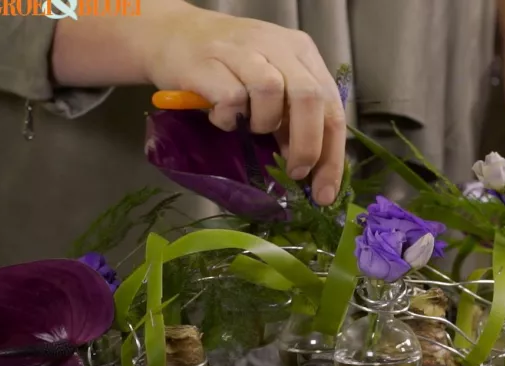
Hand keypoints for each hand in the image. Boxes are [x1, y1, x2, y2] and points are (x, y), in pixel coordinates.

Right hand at [144, 3, 344, 204]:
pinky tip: (221, 117)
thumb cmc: (229, 68)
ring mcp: (242, 49)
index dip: (331, 155)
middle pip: (309, 98)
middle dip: (307, 146)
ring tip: (247, 125)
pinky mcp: (208, 60)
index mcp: (302, 53)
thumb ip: (295, 117)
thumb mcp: (273, 85)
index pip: (331, 107)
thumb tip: (311, 169)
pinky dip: (228, 118)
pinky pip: (230, 98)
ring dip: (262, 123)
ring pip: (270, 91)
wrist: (172, 34)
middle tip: (294, 172)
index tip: (324, 192)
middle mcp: (277, 45)